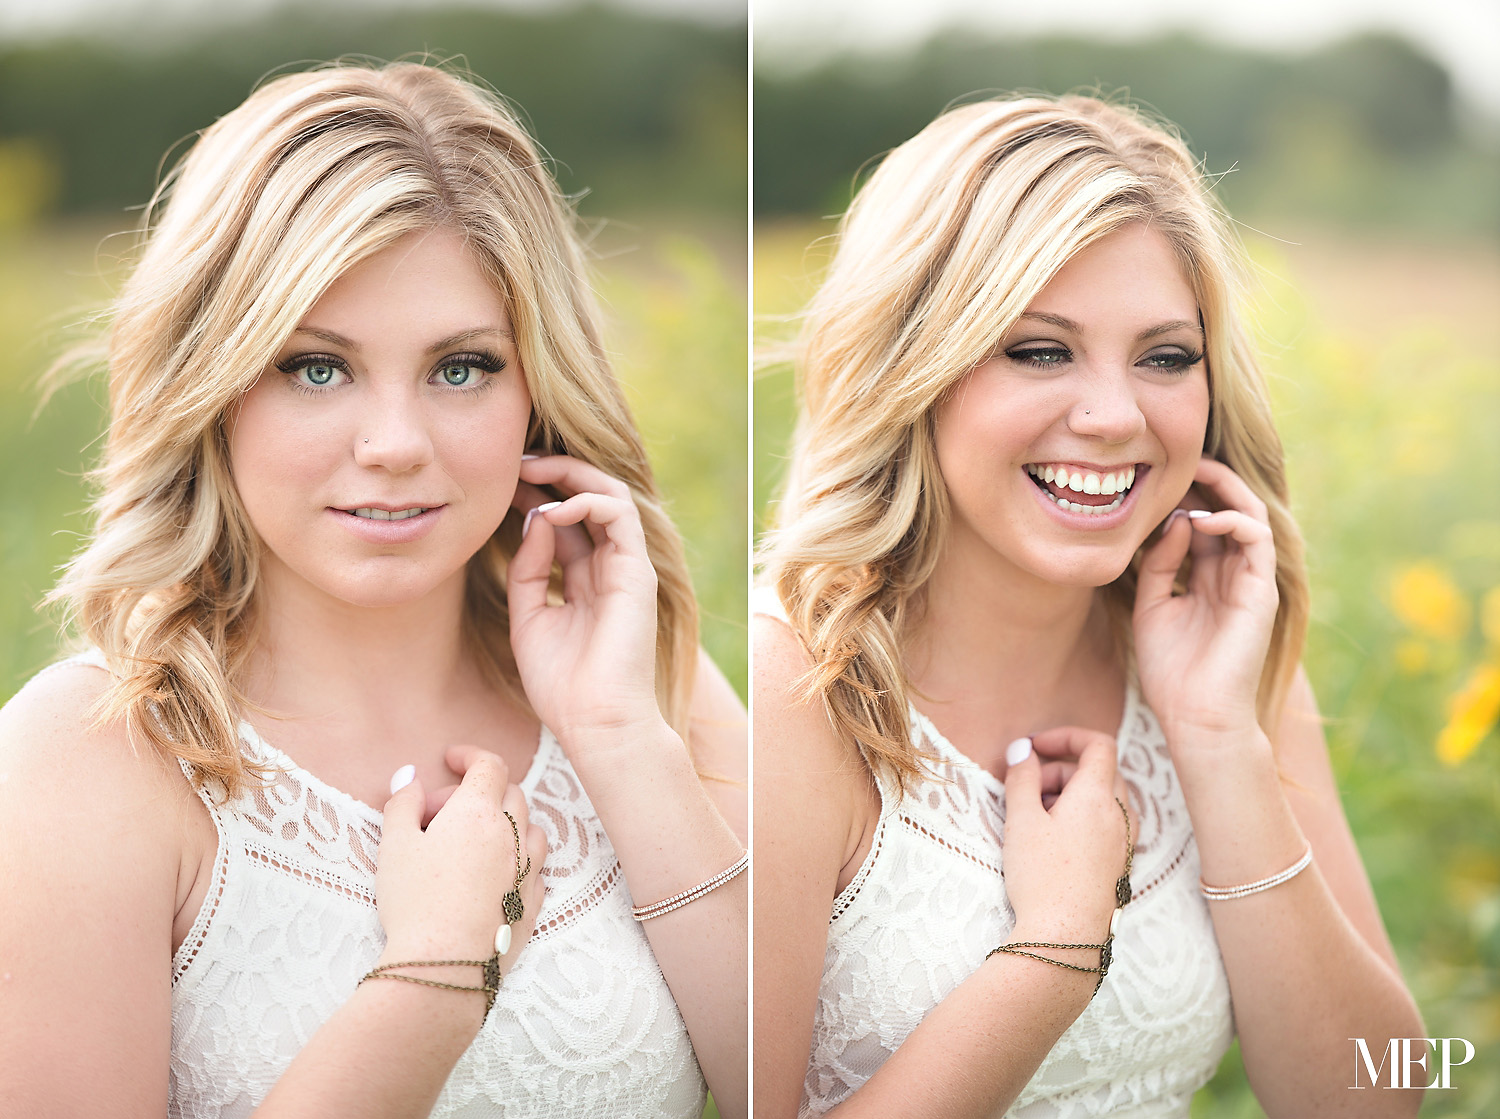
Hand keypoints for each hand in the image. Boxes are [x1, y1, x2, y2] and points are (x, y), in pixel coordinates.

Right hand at [376, 746, 547, 974]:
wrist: (444, 965)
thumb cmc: (415, 901)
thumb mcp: (394, 845)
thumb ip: (403, 803)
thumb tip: (411, 776)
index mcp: (479, 812)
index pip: (489, 765)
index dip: (471, 756)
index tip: (451, 759)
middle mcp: (513, 835)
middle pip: (510, 794)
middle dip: (478, 794)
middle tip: (438, 817)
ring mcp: (528, 870)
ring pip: (531, 829)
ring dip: (506, 825)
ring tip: (469, 845)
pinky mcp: (534, 904)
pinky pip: (535, 867)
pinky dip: (517, 859)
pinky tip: (490, 876)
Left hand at [507, 454, 662, 742]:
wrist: (595, 723)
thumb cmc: (562, 683)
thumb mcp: (528, 616)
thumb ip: (527, 568)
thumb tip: (532, 519)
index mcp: (585, 580)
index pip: (566, 521)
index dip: (536, 495)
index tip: (500, 484)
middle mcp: (610, 568)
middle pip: (588, 500)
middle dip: (553, 474)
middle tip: (515, 463)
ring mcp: (627, 567)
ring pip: (609, 495)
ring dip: (570, 476)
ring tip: (530, 471)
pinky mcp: (638, 571)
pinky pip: (619, 515)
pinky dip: (586, 500)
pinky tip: (551, 509)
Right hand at [1002, 728, 1133, 942]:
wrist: (1066, 937)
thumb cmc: (1042, 877)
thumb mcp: (1021, 820)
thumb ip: (1021, 777)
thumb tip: (1023, 749)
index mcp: (1098, 796)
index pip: (1098, 744)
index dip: (1066, 736)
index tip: (1035, 747)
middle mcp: (1120, 815)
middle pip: (1099, 770)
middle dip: (1061, 769)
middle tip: (1028, 789)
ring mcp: (1125, 842)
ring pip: (1105, 799)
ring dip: (1073, 795)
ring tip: (1039, 818)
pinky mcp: (1121, 864)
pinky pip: (1108, 825)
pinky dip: (1085, 818)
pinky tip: (1057, 842)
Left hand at [1133, 457, 1278, 741]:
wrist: (1195, 716)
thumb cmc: (1171, 671)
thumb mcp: (1152, 606)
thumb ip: (1159, 564)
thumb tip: (1172, 520)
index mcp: (1206, 580)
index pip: (1201, 525)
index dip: (1181, 498)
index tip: (1153, 481)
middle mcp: (1231, 576)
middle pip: (1227, 513)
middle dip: (1205, 483)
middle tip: (1178, 461)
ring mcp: (1250, 583)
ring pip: (1249, 517)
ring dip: (1223, 490)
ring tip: (1195, 474)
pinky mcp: (1262, 592)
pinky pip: (1258, 541)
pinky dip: (1233, 520)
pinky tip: (1201, 517)